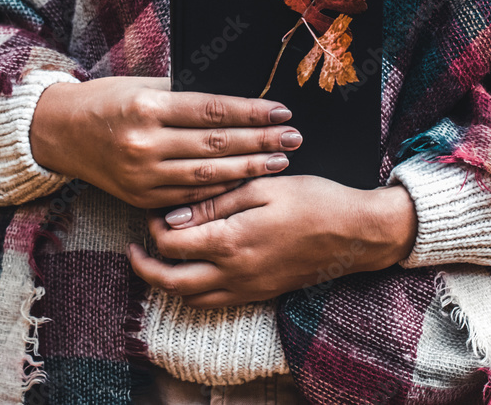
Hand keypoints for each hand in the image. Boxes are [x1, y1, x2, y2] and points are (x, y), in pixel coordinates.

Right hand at [29, 77, 301, 207]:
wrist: (61, 133)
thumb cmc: (107, 101)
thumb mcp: (143, 87)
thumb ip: (184, 96)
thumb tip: (235, 102)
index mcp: (148, 108)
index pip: (213, 111)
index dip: (251, 113)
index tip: (281, 112)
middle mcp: (145, 144)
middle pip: (217, 145)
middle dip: (260, 142)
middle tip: (293, 138)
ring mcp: (143, 175)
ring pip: (208, 176)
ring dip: (249, 169)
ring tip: (280, 161)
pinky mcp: (142, 197)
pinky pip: (191, 196)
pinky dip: (222, 190)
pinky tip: (247, 182)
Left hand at [127, 176, 417, 307]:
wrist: (355, 233)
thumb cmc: (313, 200)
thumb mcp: (262, 188)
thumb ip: (214, 204)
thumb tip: (172, 217)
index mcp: (231, 242)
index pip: (171, 244)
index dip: (155, 228)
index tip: (155, 210)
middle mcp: (235, 273)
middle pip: (171, 283)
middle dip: (145, 268)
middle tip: (135, 249)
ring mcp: (248, 288)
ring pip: (191, 299)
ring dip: (169, 282)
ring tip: (163, 258)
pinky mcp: (260, 294)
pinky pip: (216, 302)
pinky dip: (195, 290)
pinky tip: (197, 267)